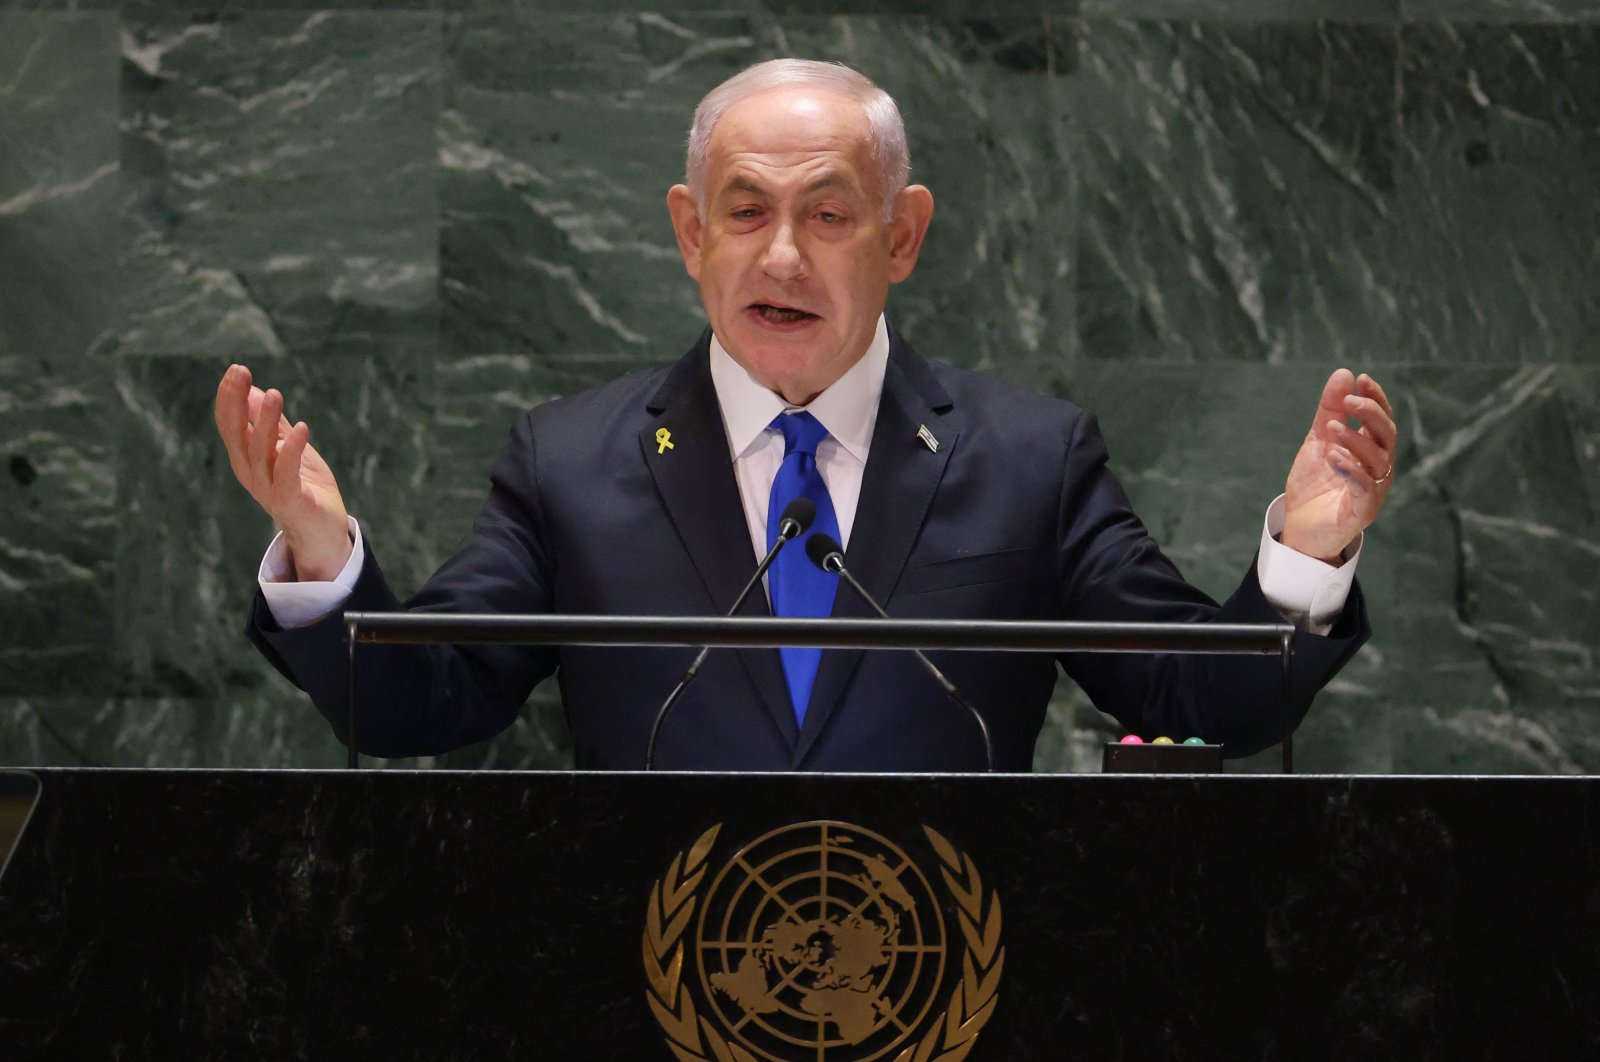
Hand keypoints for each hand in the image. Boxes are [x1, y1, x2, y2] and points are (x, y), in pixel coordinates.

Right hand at [214, 364, 351, 580]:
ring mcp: (267, 488)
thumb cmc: (304, 487)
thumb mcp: (289, 448)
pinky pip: (286, 473)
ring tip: (274, 394)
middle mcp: (250, 472)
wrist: (322, 531)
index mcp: (246, 459)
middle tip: (241, 371)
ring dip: (265, 421)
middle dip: (235, 402)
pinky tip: (300, 427)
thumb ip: (272, 424)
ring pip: (260, 451)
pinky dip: (292, 450)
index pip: (229, 424)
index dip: (229, 397)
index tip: (236, 369)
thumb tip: (252, 391)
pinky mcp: (290, 500)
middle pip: (237, 434)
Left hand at [1281, 369, 1396, 564]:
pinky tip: (1334, 456)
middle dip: (1370, 414)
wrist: (1299, 528)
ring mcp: (1373, 491)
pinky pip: (1364, 489)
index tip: (1361, 379)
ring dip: (1356, 440)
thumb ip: (1329, 411)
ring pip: (1377, 460)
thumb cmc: (1315, 485)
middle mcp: (1378, 469)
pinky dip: (1351, 470)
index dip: (1376, 399)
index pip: (1382, 420)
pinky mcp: (1362, 512)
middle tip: (1349, 401)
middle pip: (1387, 436)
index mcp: (1371, 451)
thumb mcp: (1318, 442)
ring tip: (1332, 427)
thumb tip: (1343, 374)